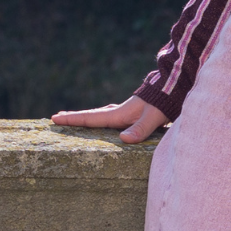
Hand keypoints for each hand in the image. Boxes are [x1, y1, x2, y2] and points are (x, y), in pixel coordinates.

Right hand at [51, 96, 169, 145]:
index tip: (55, 117)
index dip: (73, 119)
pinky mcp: (132, 114)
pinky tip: (103, 122)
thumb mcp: (154, 118)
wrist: (175, 91)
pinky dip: (99, 119)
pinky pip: (109, 118)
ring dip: (86, 118)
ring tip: (73, 118)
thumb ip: (140, 129)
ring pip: (100, 116)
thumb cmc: (164, 105)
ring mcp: (125, 112)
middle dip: (74, 118)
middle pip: (91, 116)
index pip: (91, 118)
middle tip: (56, 117)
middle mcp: (119, 112)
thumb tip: (123, 139)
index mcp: (120, 114)